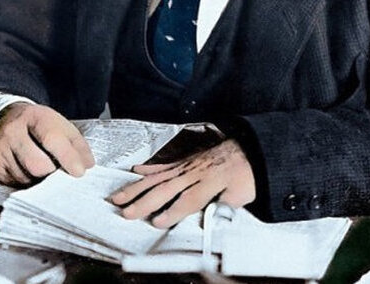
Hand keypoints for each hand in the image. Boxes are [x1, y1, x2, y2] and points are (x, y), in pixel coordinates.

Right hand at [0, 103, 93, 184]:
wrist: (8, 120)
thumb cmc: (40, 126)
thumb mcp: (61, 126)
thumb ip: (78, 145)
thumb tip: (87, 166)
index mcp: (35, 117)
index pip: (52, 139)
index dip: (67, 157)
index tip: (79, 172)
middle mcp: (13, 131)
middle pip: (37, 164)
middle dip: (52, 173)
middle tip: (60, 172)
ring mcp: (1, 149)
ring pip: (26, 178)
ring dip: (40, 180)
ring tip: (43, 168)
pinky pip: (15, 184)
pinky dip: (27, 182)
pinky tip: (29, 171)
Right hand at [110, 139, 255, 227]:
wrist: (250, 149)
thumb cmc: (246, 173)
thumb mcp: (243, 193)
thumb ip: (225, 205)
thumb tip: (213, 216)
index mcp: (209, 182)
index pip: (188, 200)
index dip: (172, 212)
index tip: (157, 222)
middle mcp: (194, 173)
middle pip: (165, 189)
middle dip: (144, 202)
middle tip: (126, 213)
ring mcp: (187, 166)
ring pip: (158, 177)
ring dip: (137, 188)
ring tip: (119, 197)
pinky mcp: (185, 161)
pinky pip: (163, 165)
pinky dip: (148, 168)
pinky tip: (136, 171)